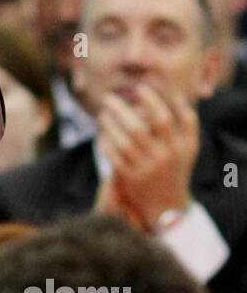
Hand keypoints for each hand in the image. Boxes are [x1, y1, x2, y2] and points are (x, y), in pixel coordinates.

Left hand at [98, 85, 197, 231]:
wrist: (168, 204)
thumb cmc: (177, 167)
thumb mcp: (190, 147)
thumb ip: (188, 121)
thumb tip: (177, 95)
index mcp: (179, 146)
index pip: (163, 118)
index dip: (150, 100)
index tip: (138, 88)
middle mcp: (162, 157)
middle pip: (138, 128)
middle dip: (120, 110)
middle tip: (108, 98)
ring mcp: (145, 169)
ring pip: (123, 142)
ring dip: (109, 125)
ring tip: (102, 114)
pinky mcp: (131, 179)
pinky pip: (114, 157)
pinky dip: (106, 143)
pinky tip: (102, 133)